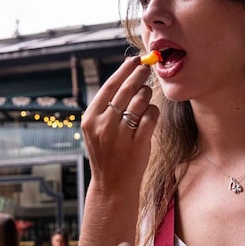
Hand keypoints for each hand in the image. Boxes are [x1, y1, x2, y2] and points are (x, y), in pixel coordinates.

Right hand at [81, 57, 157, 190]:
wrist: (112, 185)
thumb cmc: (107, 152)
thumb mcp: (96, 129)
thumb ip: (106, 106)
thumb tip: (124, 75)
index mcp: (90, 118)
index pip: (109, 87)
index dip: (123, 71)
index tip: (134, 60)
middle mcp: (102, 125)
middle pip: (126, 90)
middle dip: (139, 75)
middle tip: (147, 67)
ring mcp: (119, 136)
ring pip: (140, 101)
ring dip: (147, 95)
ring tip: (146, 97)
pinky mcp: (137, 145)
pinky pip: (151, 117)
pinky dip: (154, 112)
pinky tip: (151, 114)